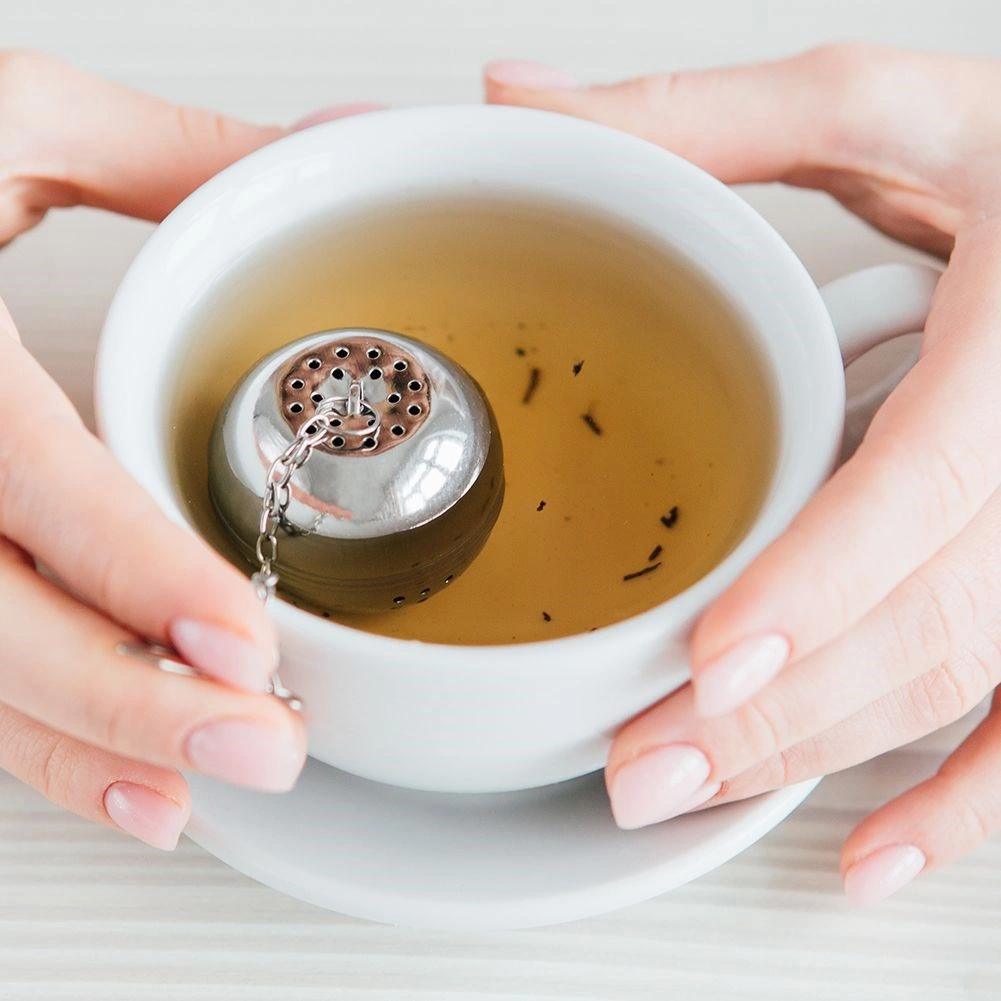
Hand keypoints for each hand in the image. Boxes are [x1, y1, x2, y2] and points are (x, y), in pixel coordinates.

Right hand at [0, 52, 372, 850]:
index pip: (30, 479)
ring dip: (77, 745)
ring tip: (190, 792)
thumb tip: (329, 150)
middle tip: (262, 745)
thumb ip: (172, 159)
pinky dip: (30, 734)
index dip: (135, 569)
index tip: (244, 644)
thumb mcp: (13, 120)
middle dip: (126, 702)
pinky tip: (113, 771)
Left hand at [487, 46, 1000, 902]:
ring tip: (692, 789)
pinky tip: (874, 849)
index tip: (711, 658)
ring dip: (825, 754)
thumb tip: (522, 107)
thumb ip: (702, 120)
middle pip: (923, 622)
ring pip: (960, 682)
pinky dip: (960, 800)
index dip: (821, 583)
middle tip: (641, 761)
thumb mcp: (880, 109)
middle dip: (779, 708)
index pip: (923, 487)